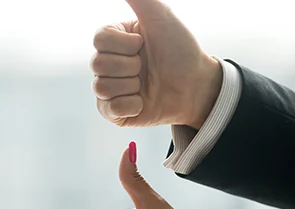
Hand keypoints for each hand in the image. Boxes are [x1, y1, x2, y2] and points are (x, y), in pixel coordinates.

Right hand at [91, 0, 222, 128]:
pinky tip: (142, 101)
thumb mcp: (161, 17)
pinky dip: (130, 105)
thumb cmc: (180, 50)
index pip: (99, 39)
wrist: (197, 86)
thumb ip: (139, 0)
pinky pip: (108, 108)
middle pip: (97, 64)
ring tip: (145, 85)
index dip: (123, 44)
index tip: (143, 44)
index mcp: (115, 40)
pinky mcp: (115, 112)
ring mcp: (110, 89)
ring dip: (130, 86)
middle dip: (129, 66)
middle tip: (147, 67)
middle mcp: (109, 63)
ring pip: (101, 87)